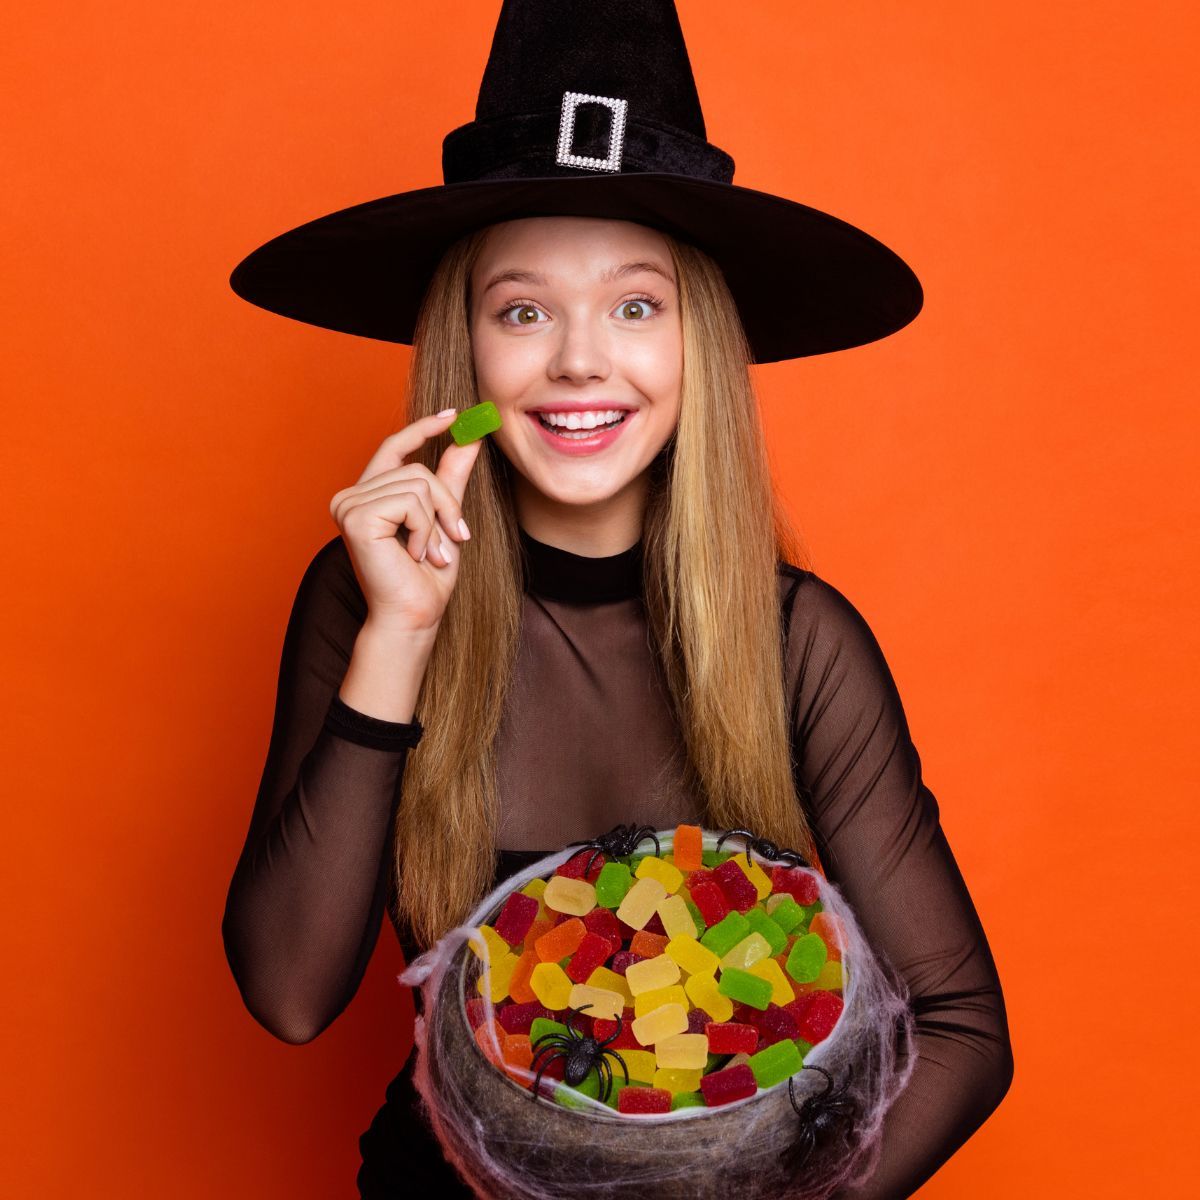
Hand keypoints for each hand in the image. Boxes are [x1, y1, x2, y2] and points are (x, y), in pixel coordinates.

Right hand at [329, 410, 483, 633]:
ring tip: (431, 553)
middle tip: (457, 537)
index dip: (423, 429)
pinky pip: (411, 502)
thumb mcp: (444, 519)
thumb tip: (470, 438)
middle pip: (416, 467)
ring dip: (437, 522)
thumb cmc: (426, 577)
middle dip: (446, 503)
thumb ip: (450, 478)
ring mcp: (349, 505)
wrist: (414, 615)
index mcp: (368, 495)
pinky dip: (425, 529)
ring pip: (418, 483)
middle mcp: (351, 496)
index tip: (454, 415)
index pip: (393, 447)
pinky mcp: (356, 517)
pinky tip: (415, 554)